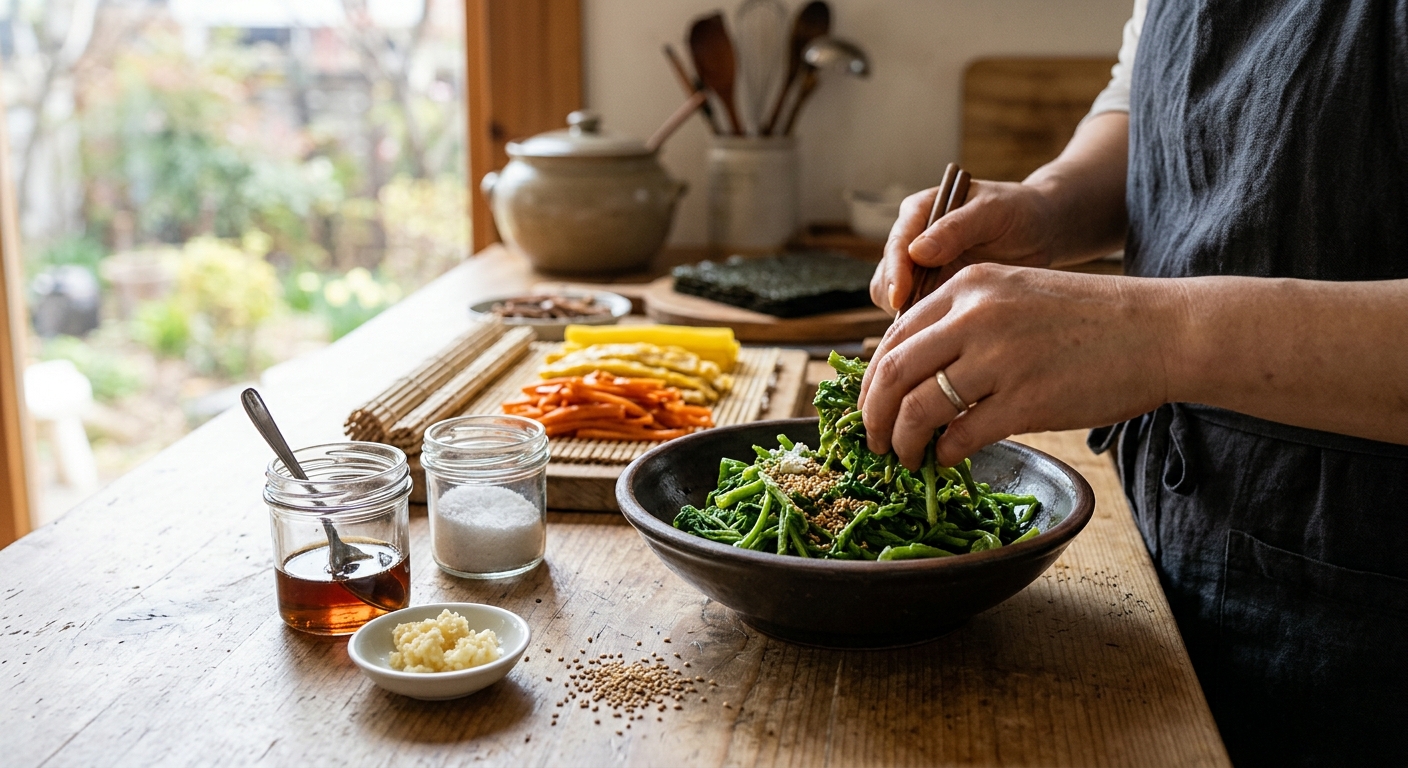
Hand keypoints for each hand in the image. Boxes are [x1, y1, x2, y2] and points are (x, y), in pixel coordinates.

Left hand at [858, 264, 1182, 468]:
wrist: (1161, 330)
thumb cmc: (1090, 320)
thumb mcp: (1017, 296)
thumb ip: (965, 322)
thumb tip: (912, 374)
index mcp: (970, 286)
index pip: (894, 335)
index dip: (872, 380)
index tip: (871, 407)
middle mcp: (976, 315)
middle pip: (891, 372)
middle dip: (872, 416)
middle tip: (873, 442)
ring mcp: (1000, 358)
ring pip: (917, 408)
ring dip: (902, 442)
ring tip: (907, 457)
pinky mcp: (1026, 400)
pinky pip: (960, 436)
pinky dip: (943, 454)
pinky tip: (948, 459)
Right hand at [869, 179, 1060, 313]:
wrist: (1040, 230)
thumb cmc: (1018, 211)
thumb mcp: (992, 212)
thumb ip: (956, 229)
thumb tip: (917, 252)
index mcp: (920, 212)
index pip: (896, 245)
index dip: (895, 273)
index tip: (900, 297)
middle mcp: (912, 239)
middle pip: (886, 276)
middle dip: (897, 300)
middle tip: (920, 324)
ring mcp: (920, 267)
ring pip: (893, 298)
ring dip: (907, 315)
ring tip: (935, 328)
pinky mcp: (931, 290)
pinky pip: (915, 312)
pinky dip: (922, 323)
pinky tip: (944, 330)